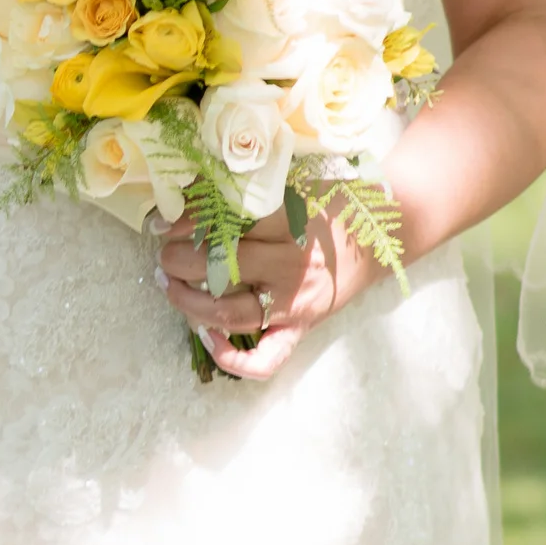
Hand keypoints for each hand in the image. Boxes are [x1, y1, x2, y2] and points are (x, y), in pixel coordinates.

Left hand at [155, 198, 369, 381]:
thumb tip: (188, 188)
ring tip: (168, 283)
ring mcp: (295, 304)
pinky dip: (230, 358)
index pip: (225, 224)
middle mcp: (292, 268)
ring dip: (188, 302)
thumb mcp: (295, 184)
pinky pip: (265, 360)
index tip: (165, 222)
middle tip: (164, 251)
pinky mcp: (299, 330)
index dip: (187, 223)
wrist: (380, 239)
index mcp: (291, 226)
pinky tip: (204, 335)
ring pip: (230, 314)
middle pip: (221, 269)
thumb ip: (247, 188)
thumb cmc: (333, 206)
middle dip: (178, 260)